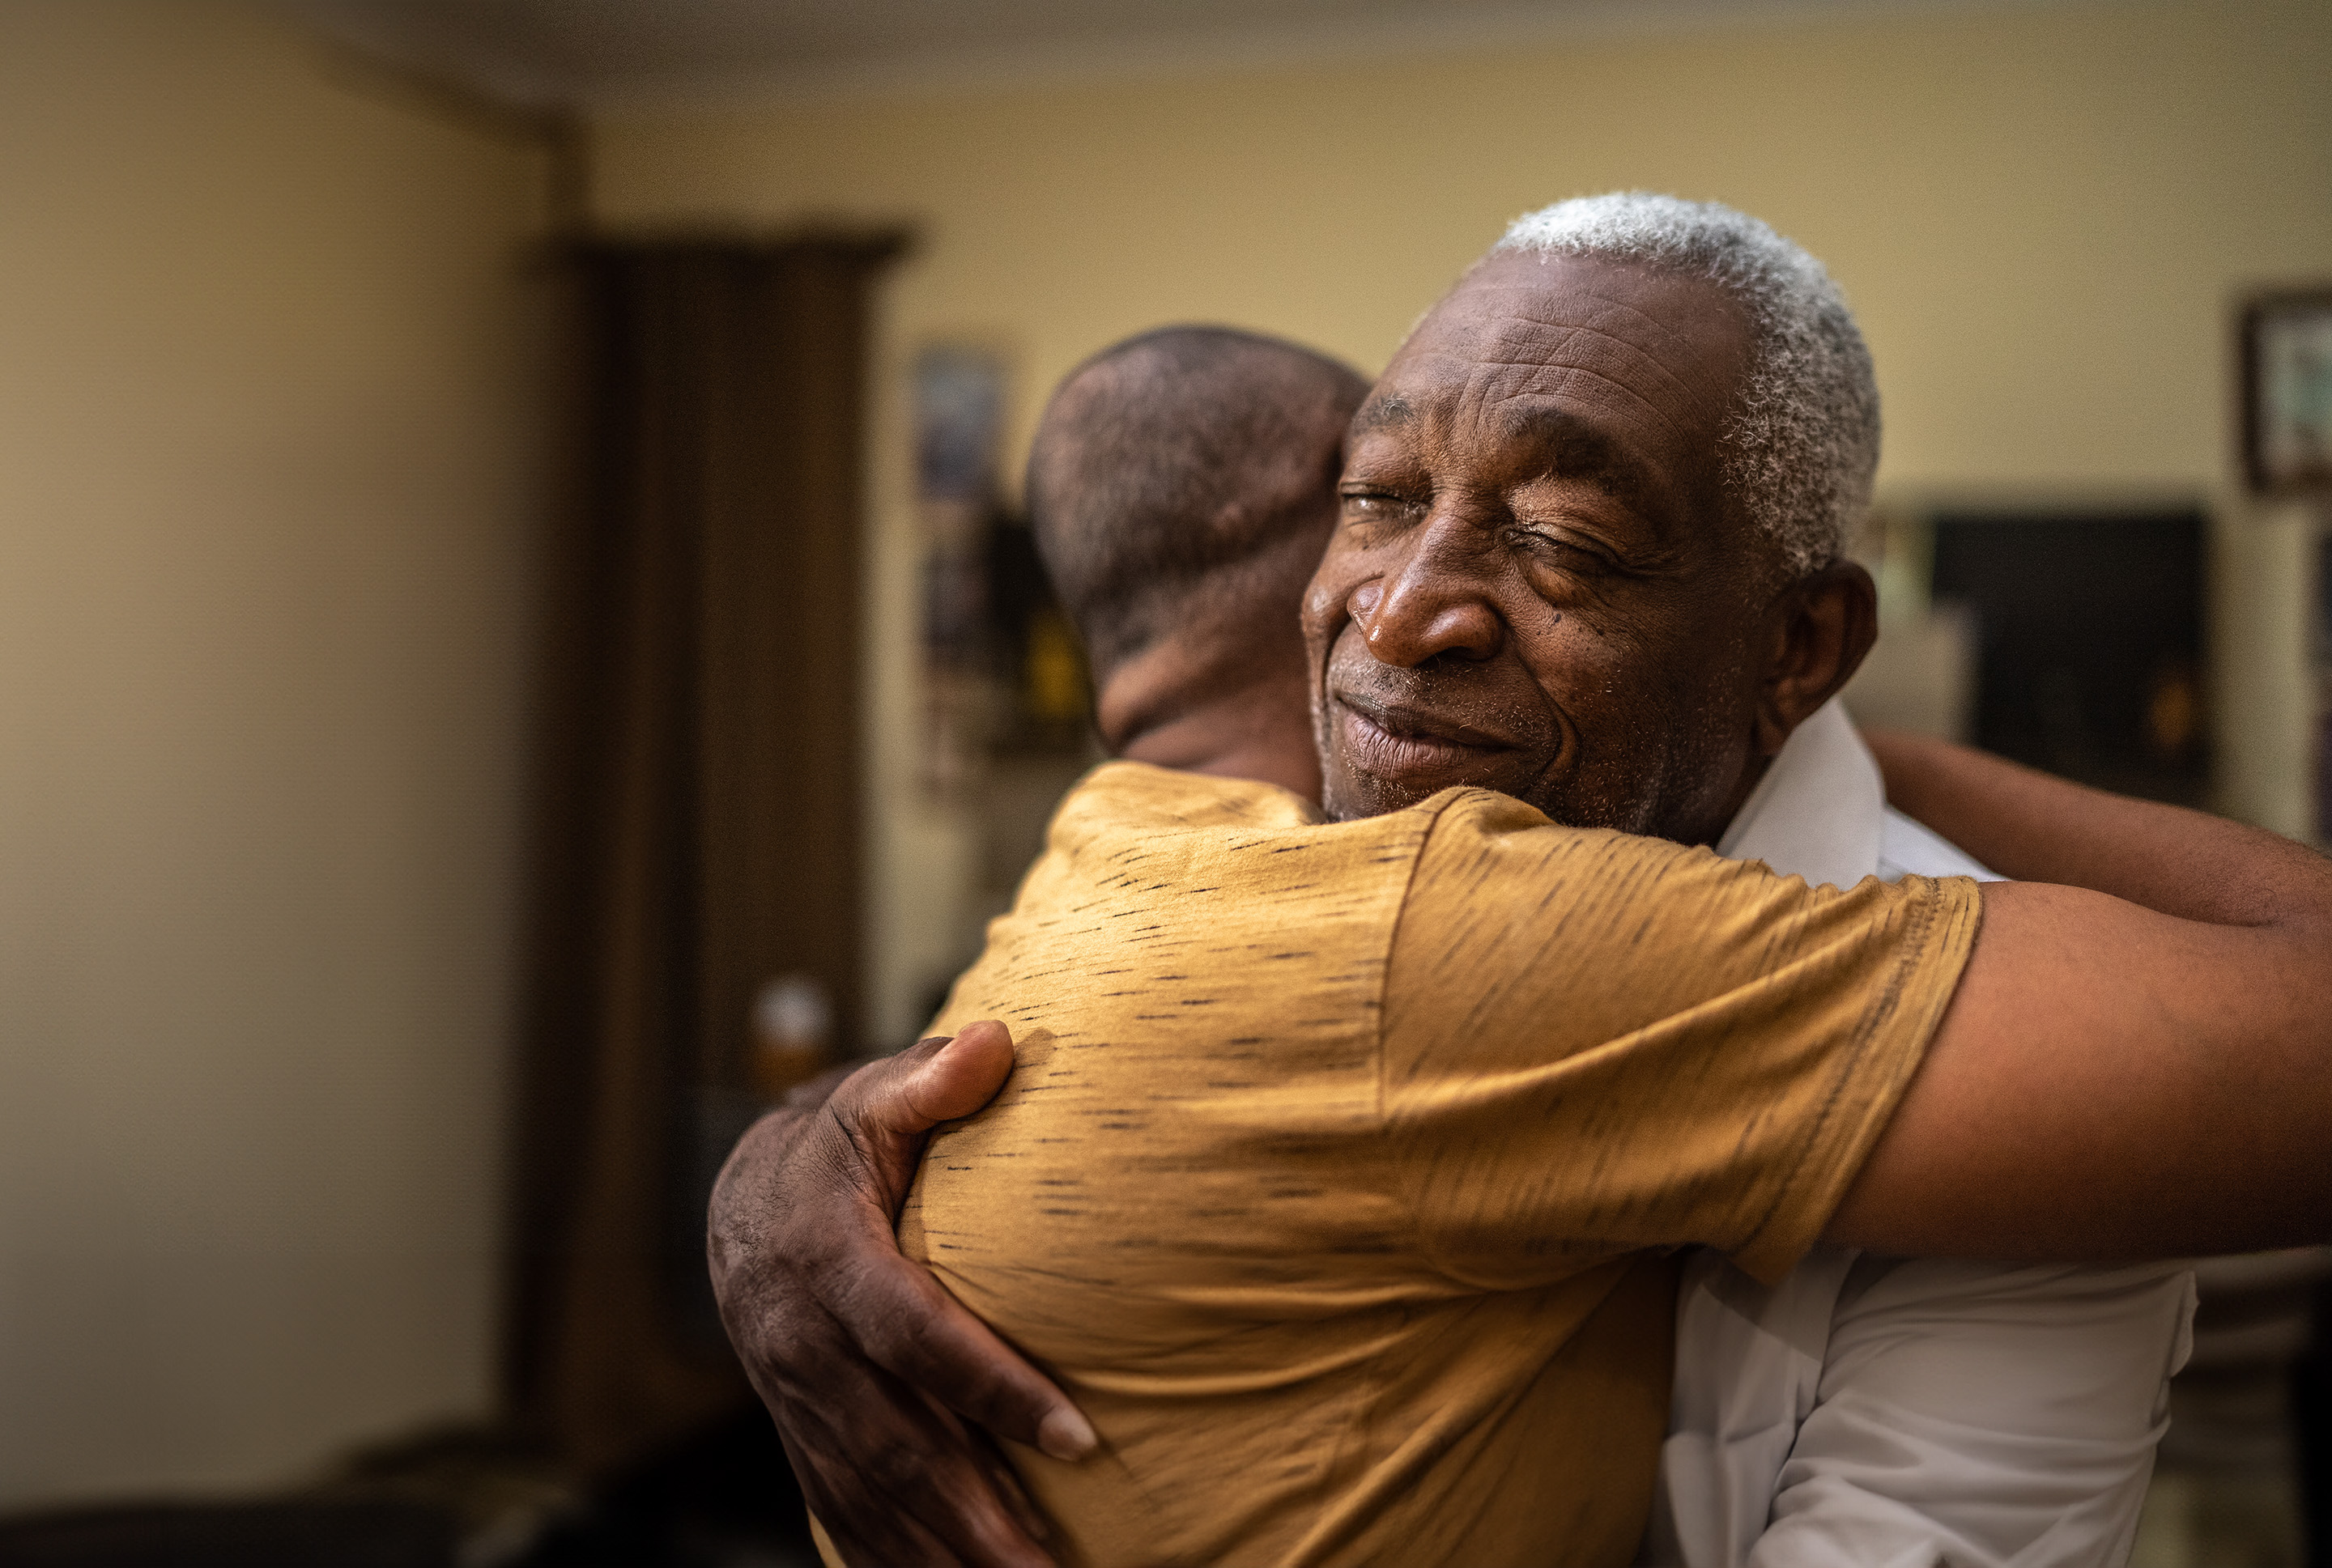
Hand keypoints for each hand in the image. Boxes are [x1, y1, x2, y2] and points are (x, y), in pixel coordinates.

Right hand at [707, 1021, 1096, 1566]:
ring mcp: (794, 1399)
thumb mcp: (873, 1099)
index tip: (1077, 1437)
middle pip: (894, 1441)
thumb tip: (996, 1041)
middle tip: (1049, 1562)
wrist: (744, 1200)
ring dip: (945, 1550)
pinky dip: (894, 1558)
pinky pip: (843, 1510)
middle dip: (974, 1511)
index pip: (914, 1335)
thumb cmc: (836, 1145)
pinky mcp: (798, 1433)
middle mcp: (801, 1342)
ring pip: (870, 1492)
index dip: (990, 1387)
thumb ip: (933, 1079)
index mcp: (828, 1259)